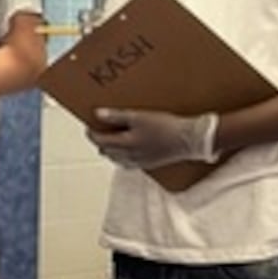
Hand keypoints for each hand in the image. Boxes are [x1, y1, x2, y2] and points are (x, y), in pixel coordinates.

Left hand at [88, 109, 218, 169]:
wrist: (189, 140)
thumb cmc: (165, 127)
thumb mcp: (139, 117)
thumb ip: (116, 116)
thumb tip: (98, 114)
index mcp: (125, 145)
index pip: (99, 141)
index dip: (91, 133)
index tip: (89, 125)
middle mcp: (129, 157)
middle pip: (106, 151)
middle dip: (100, 141)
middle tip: (100, 129)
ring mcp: (138, 162)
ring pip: (116, 159)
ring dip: (110, 149)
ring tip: (112, 136)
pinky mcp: (148, 164)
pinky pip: (127, 163)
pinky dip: (121, 155)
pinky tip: (127, 147)